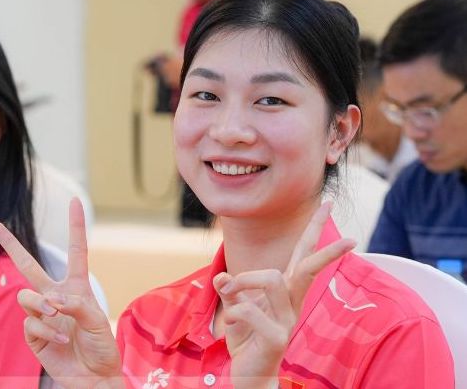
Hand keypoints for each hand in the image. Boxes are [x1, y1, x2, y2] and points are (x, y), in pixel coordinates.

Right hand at [0, 199, 122, 388]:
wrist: (92, 377)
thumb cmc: (101, 347)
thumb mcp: (97, 321)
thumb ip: (76, 304)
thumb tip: (51, 298)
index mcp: (76, 286)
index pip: (75, 251)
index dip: (75, 226)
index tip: (74, 200)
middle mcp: (56, 296)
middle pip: (29, 265)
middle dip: (10, 245)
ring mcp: (42, 314)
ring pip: (27, 296)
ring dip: (41, 305)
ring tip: (57, 318)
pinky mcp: (32, 333)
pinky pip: (29, 322)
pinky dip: (45, 329)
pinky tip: (58, 339)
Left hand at [213, 202, 354, 388]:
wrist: (248, 375)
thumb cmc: (246, 338)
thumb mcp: (235, 307)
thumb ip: (232, 289)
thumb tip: (222, 277)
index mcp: (285, 291)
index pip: (302, 255)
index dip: (314, 229)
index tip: (327, 203)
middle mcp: (292, 302)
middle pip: (309, 266)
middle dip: (327, 249)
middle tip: (353, 238)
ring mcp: (288, 320)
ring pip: (272, 277)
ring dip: (243, 280)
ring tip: (230, 294)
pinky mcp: (278, 338)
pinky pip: (247, 310)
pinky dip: (230, 312)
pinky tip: (230, 325)